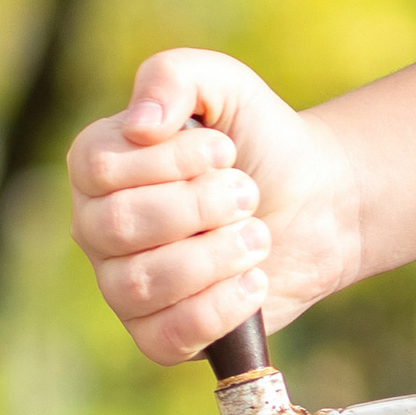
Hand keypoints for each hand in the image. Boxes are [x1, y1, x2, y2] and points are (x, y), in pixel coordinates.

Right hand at [67, 51, 360, 367]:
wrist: (318, 202)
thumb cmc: (260, 142)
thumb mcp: (225, 86)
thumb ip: (174, 76)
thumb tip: (139, 125)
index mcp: (97, 167)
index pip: (99, 167)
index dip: (170, 160)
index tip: (225, 150)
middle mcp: (98, 228)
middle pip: (117, 227)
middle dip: (199, 207)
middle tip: (248, 193)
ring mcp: (123, 286)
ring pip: (139, 285)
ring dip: (215, 256)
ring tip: (258, 236)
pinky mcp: (160, 334)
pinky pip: (163, 338)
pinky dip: (217, 310)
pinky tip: (254, 282)